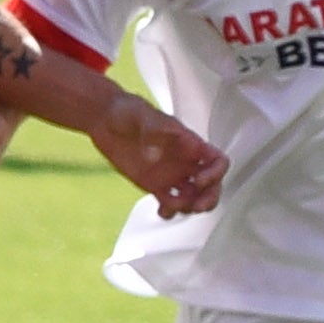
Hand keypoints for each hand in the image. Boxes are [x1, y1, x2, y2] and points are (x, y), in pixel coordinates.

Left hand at [90, 95, 226, 215]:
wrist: (106, 119)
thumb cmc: (128, 111)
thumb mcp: (142, 116)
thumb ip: (151, 133)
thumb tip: (154, 156)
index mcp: (189, 143)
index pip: (217, 161)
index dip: (215, 174)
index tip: (197, 181)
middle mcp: (185, 161)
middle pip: (211, 185)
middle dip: (208, 199)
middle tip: (196, 207)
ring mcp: (171, 174)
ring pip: (193, 197)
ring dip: (189, 207)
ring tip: (169, 206)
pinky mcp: (155, 185)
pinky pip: (171, 203)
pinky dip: (170, 211)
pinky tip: (161, 211)